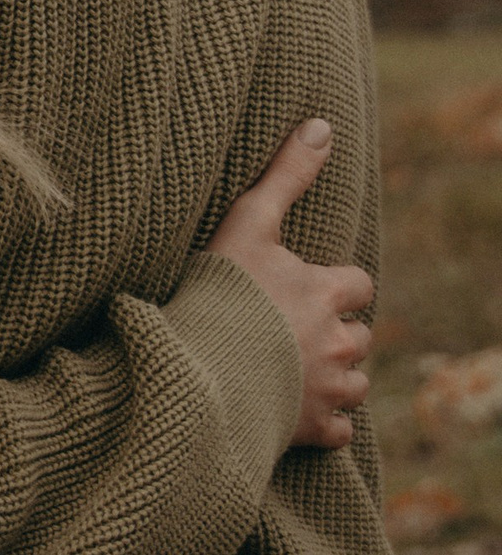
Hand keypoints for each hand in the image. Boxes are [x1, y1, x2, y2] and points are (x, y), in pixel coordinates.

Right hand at [206, 120, 372, 449]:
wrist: (195, 370)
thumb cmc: (218, 293)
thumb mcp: (246, 224)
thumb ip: (285, 175)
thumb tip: (321, 124)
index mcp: (327, 292)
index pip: (357, 285)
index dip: (334, 286)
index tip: (303, 289)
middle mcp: (338, 341)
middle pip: (360, 336)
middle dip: (334, 334)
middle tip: (289, 332)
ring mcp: (329, 388)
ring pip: (356, 383)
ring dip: (333, 379)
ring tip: (291, 371)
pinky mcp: (315, 429)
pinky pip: (340, 431)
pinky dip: (324, 424)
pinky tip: (293, 410)